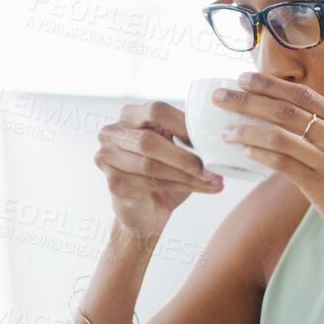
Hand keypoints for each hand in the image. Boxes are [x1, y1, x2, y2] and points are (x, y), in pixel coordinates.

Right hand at [95, 100, 223, 236]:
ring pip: (151, 165)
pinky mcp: (113, 182)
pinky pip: (150, 183)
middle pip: (150, 140)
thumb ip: (186, 138)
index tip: (209, 139)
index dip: (184, 124)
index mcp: (130, 115)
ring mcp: (107, 157)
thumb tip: (216, 136)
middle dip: (185, 157)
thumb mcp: (174, 149)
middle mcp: (112, 132)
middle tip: (213, 168)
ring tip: (213, 180)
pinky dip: (181, 186)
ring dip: (186, 175)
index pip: (157, 111)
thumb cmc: (162, 176)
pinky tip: (202, 188)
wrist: (145, 213)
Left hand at [216, 72, 323, 268]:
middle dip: (249, 99)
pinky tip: (243, 151)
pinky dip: (261, 153)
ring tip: (224, 129)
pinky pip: (285, 163)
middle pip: (289, 110)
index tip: (244, 78)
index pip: (307, 96)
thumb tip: (300, 132)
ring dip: (247, 128)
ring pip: (282, 134)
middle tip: (220, 95)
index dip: (272, 85)